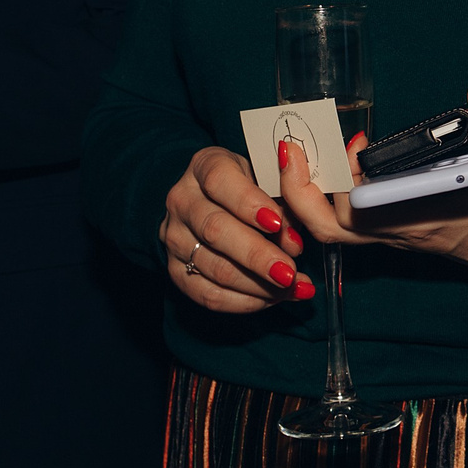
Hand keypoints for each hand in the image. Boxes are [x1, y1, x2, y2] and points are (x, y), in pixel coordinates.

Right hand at [159, 145, 311, 313]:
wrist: (212, 203)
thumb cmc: (250, 187)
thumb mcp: (268, 180)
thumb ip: (285, 204)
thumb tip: (294, 244)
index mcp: (204, 165)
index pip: (220, 180)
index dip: (248, 202)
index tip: (276, 223)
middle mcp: (182, 199)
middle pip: (215, 229)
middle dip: (257, 255)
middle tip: (289, 273)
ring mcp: (174, 237)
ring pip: (214, 267)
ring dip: (258, 285)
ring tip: (292, 289)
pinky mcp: (175, 270)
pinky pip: (208, 294)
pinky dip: (244, 302)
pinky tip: (271, 299)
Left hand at [279, 80, 467, 285]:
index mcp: (425, 218)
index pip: (364, 214)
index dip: (345, 180)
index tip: (357, 141)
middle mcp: (399, 231)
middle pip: (329, 227)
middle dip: (299, 190)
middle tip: (294, 147)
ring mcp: (391, 236)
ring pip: (328, 231)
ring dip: (304, 195)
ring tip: (300, 152)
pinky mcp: (390, 233)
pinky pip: (341, 226)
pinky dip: (319, 200)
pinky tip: (319, 166)